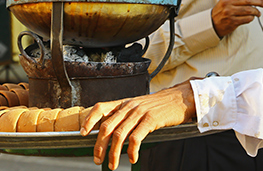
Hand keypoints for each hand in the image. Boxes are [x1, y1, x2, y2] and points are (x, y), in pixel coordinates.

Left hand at [80, 81, 195, 169]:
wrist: (180, 98)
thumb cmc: (160, 105)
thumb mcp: (139, 106)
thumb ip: (126, 115)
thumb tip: (112, 131)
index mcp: (124, 103)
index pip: (101, 108)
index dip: (89, 120)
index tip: (82, 133)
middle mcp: (129, 106)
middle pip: (106, 126)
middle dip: (99, 145)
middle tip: (98, 159)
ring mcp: (139, 113)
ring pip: (119, 135)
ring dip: (113, 153)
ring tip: (113, 165)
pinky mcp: (150, 120)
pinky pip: (136, 138)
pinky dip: (132, 151)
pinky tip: (133, 158)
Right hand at [211, 0, 262, 37]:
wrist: (212, 23)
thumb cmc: (221, 10)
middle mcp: (228, 3)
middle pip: (248, 0)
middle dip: (259, 2)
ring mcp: (230, 12)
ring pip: (249, 10)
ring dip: (257, 12)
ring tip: (259, 13)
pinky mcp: (233, 21)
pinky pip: (247, 19)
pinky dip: (252, 18)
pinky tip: (252, 17)